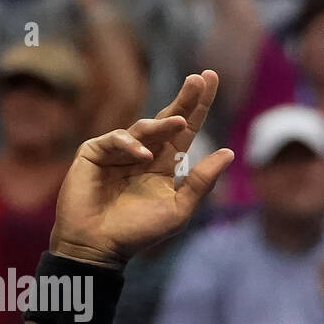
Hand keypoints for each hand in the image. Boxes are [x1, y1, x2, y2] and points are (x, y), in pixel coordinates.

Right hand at [49, 71, 233, 267]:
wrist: (99, 246)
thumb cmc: (139, 232)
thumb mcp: (178, 208)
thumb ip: (201, 181)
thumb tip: (229, 153)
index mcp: (165, 164)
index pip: (186, 129)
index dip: (198, 105)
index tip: (211, 77)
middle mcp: (144, 152)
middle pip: (167, 118)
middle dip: (184, 98)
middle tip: (200, 79)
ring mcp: (118, 151)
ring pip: (143, 128)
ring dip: (162, 124)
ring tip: (179, 122)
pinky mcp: (94, 152)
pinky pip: (116, 140)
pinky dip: (131, 146)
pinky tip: (143, 156)